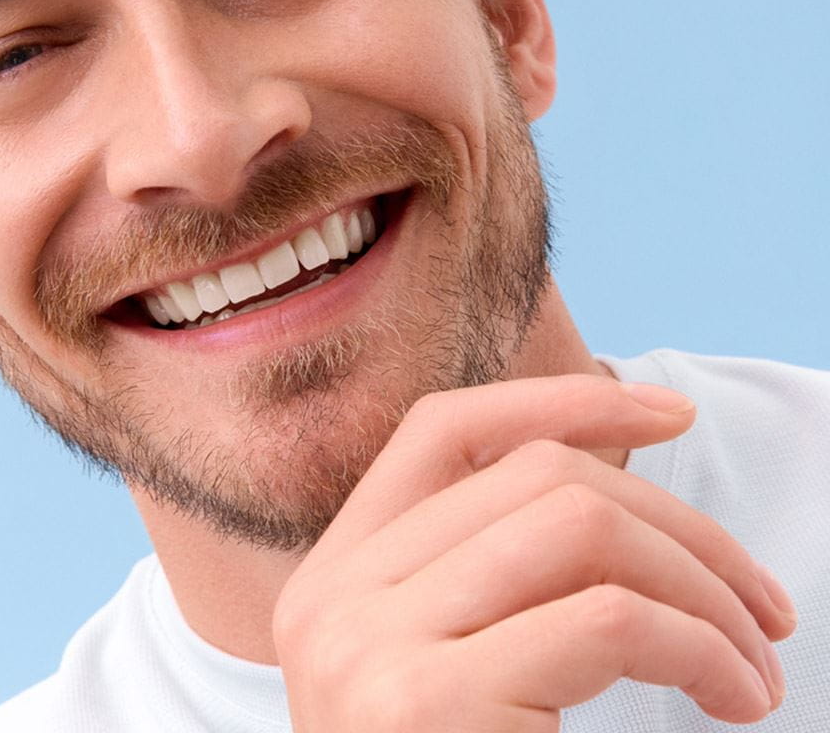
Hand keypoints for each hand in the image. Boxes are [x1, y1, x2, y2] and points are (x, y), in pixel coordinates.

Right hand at [273, 374, 796, 731]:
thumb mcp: (443, 664)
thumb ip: (494, 570)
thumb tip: (617, 459)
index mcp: (336, 572)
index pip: (447, 428)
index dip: (562, 397)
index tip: (670, 411)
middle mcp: (335, 596)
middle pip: (537, 476)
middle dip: (678, 521)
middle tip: (762, 603)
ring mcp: (369, 650)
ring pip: (579, 523)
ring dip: (702, 584)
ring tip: (756, 659)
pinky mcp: (426, 710)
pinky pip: (610, 620)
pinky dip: (700, 646)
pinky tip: (735, 700)